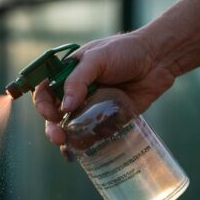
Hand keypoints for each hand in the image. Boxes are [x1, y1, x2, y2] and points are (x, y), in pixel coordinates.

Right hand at [33, 31, 176, 144]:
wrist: (158, 60)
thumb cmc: (125, 51)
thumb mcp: (97, 58)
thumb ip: (78, 80)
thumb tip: (65, 107)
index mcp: (67, 75)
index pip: (44, 92)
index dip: (42, 105)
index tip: (52, 114)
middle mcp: (76, 93)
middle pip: (54, 115)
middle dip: (52, 128)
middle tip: (58, 137)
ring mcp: (91, 107)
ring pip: (72, 128)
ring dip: (68, 139)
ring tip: (70, 147)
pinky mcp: (108, 118)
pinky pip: (94, 134)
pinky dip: (90, 143)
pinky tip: (89, 149)